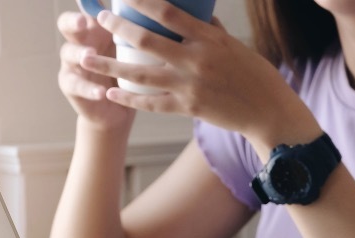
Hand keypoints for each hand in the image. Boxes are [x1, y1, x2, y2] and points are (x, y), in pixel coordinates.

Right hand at [57, 11, 135, 130]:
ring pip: (68, 53)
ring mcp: (72, 64)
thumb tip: (161, 6)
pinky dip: (89, 89)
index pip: (86, 9)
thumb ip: (136, 32)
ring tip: (89, 56)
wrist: (117, 110)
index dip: (86, 2)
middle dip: (73, 22)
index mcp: (95, 29)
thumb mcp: (134, 51)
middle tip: (83, 22)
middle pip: (66, 24)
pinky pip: (75, 85)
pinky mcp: (71, 86)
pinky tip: (101, 92)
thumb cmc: (128, 73)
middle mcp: (80, 41)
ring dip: (79, 53)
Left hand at [79, 0, 304, 143]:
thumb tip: (191, 15)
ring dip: (110, 65)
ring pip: (141, 74)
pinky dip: (128, 98)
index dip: (142, 1)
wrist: (267, 110)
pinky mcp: (188, 108)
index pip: (169, 12)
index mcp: (209, 37)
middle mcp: (197, 59)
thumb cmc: (253, 74)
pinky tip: (110, 93)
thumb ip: (209, 30)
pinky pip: (151, 103)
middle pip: (147, 40)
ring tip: (86, 58)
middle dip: (118, 28)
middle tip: (99, 20)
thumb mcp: (233, 45)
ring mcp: (190, 85)